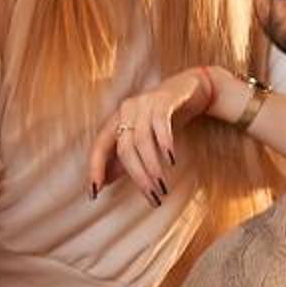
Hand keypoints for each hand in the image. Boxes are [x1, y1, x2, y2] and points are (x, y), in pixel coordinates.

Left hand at [87, 68, 218, 204]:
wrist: (190, 90)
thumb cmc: (162, 119)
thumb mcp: (142, 140)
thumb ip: (122, 159)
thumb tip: (103, 184)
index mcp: (115, 121)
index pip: (99, 147)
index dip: (95, 169)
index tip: (95, 192)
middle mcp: (125, 111)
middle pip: (124, 148)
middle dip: (137, 176)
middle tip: (151, 196)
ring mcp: (144, 103)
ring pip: (142, 140)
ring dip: (152, 166)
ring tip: (162, 185)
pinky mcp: (163, 100)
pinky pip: (161, 123)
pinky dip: (165, 143)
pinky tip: (171, 160)